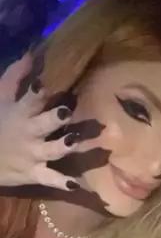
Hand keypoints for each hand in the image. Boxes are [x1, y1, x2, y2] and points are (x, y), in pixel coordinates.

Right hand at [0, 54, 81, 190]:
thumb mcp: (1, 98)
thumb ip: (16, 76)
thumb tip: (31, 53)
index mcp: (21, 113)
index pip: (29, 100)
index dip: (36, 93)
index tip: (43, 84)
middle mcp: (29, 134)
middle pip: (43, 125)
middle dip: (55, 118)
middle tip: (66, 112)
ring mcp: (34, 155)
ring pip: (52, 151)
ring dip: (63, 146)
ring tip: (74, 140)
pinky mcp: (36, 174)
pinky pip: (50, 179)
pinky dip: (62, 182)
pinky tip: (75, 184)